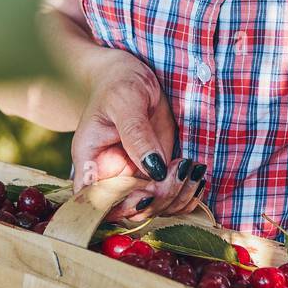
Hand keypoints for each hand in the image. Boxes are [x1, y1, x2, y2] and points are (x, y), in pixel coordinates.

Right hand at [71, 54, 205, 220]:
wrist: (134, 76)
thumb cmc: (120, 83)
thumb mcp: (126, 100)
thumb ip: (136, 133)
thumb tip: (154, 170)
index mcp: (91, 162)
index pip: (93, 203)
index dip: (118, 207)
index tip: (146, 191)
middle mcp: (111, 177)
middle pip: (128, 212)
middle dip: (157, 200)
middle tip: (178, 169)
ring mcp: (135, 178)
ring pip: (154, 210)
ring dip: (177, 197)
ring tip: (190, 167)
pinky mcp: (157, 175)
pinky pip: (171, 199)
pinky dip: (187, 194)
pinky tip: (197, 174)